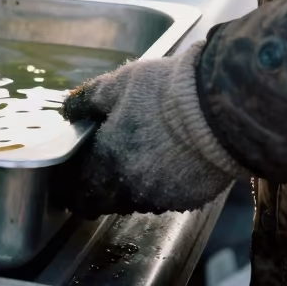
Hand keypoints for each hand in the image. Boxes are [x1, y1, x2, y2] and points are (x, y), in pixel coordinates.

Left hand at [61, 43, 246, 217]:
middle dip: (99, 189)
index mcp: (107, 162)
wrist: (219, 106)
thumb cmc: (162, 92)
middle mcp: (131, 189)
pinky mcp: (190, 199)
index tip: (68, 183)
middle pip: (106, 200)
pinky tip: (167, 163)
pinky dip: (161, 184)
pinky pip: (166, 197)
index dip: (70, 188)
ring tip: (138, 160)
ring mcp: (162, 198)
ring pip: (136, 200)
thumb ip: (86, 101)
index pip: (78, 192)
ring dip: (131, 186)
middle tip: (101, 170)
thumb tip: (68, 110)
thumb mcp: (116, 85)